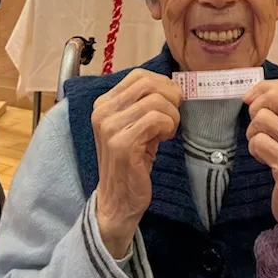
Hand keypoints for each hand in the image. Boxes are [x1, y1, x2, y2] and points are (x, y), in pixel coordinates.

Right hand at [92, 69, 182, 257]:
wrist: (118, 201)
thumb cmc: (131, 161)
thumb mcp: (134, 125)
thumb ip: (144, 104)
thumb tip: (171, 85)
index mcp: (104, 104)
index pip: (138, 76)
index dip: (162, 83)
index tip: (171, 100)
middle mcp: (102, 112)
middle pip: (147, 84)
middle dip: (170, 96)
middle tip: (174, 115)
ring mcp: (110, 127)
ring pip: (155, 101)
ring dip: (171, 115)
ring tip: (168, 131)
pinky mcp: (122, 143)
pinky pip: (156, 119)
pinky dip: (168, 126)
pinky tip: (164, 139)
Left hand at [243, 79, 277, 272]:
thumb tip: (254, 91)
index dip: (263, 88)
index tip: (251, 100)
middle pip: (275, 97)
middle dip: (256, 108)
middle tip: (257, 125)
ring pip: (262, 119)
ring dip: (254, 132)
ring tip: (263, 146)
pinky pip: (258, 142)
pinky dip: (255, 149)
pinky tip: (264, 160)